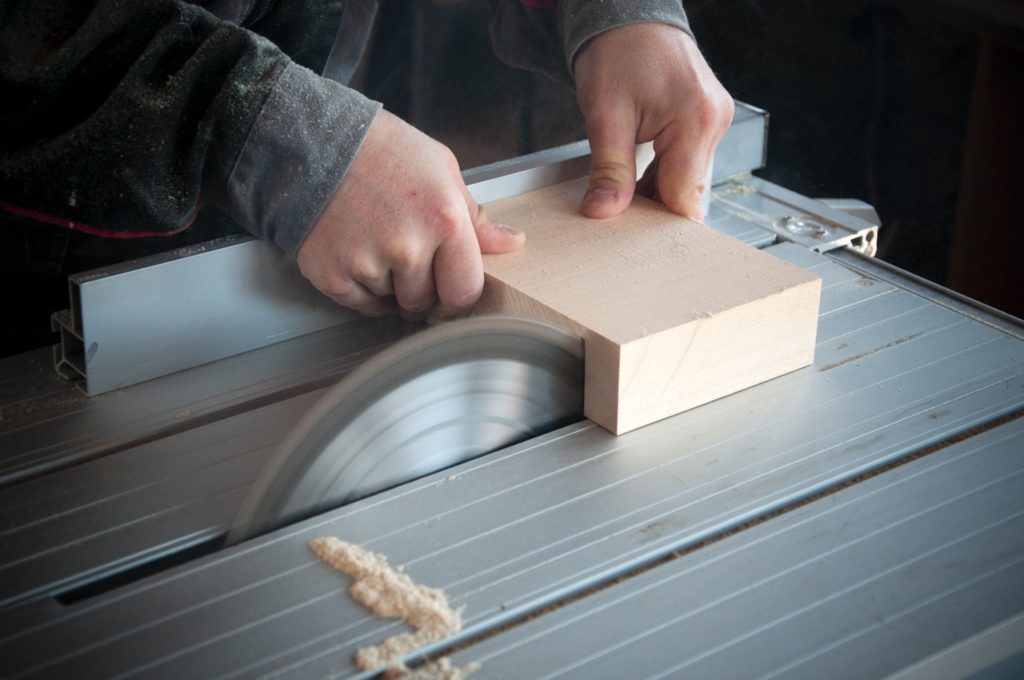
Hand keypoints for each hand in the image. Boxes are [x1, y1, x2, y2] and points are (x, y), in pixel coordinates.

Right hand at [297, 110, 523, 318]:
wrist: (316, 141)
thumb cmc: (382, 149)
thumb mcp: (442, 170)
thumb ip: (476, 217)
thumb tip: (511, 243)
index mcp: (445, 221)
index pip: (465, 292)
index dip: (458, 295)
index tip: (450, 290)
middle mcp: (407, 248)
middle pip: (425, 303)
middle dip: (422, 289)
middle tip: (408, 256)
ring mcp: (367, 263)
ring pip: (392, 303)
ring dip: (390, 286)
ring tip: (378, 242)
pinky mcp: (331, 273)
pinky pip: (360, 305)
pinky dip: (363, 290)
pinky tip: (360, 255)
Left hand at [574, 24, 733, 221]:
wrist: (627, 14)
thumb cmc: (617, 50)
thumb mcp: (605, 114)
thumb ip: (609, 169)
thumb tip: (605, 212)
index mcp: (697, 120)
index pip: (684, 197)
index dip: (659, 228)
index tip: (633, 247)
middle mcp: (714, 121)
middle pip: (687, 192)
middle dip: (654, 212)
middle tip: (617, 225)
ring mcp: (713, 120)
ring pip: (685, 180)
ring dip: (654, 194)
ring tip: (621, 196)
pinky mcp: (703, 120)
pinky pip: (685, 163)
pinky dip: (659, 176)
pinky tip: (633, 180)